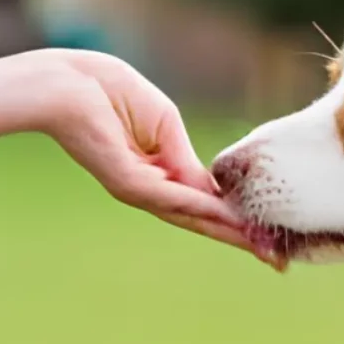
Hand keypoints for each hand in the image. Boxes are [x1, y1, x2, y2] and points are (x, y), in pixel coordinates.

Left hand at [41, 50, 271, 263]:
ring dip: (228, 231)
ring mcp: (137, 188)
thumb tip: (212, 192)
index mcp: (158, 173)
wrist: (67, 82)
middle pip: (201, 219)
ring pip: (190, 216)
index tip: (268, 235)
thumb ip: (186, 158)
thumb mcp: (165, 124)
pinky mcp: (126, 182)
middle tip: (275, 260)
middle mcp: (149, 188)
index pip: (203, 202)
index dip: (235, 218)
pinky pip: (171, 198)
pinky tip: (227, 216)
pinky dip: (201, 207)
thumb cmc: (110, 90)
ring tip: (261, 246)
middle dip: (239, 237)